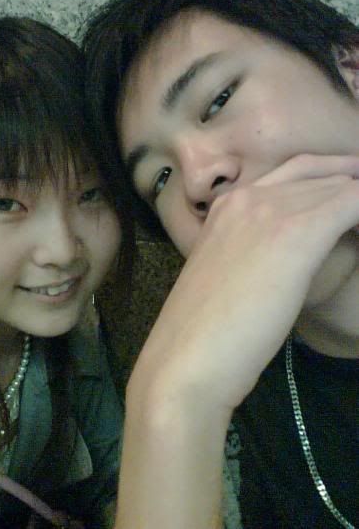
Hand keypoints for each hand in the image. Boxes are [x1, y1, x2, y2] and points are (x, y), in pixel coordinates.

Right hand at [132, 154, 358, 411]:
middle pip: (316, 172)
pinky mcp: (298, 233)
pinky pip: (352, 204)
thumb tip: (282, 257)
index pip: (290, 175)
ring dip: (358, 202)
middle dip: (350, 186)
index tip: (346, 204)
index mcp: (226, 205)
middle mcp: (246, 197)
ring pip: (339, 185)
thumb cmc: (202, 329)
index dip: (325, 185)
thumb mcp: (226, 276)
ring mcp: (269, 211)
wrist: (187, 358)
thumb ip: (250, 253)